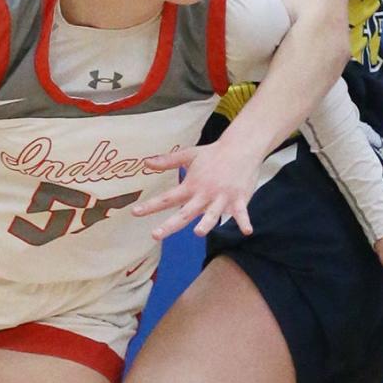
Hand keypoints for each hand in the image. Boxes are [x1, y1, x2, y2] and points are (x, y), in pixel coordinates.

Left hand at [133, 139, 260, 239]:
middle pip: (185, 212)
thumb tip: (146, 162)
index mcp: (191, 185)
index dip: (151, 205)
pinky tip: (246, 231)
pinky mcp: (239, 198)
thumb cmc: (213, 153)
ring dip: (206, 223)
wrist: (240, 147)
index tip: (135, 212)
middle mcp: (204, 194)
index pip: (167, 197)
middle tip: (155, 235)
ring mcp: (222, 197)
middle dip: (170, 224)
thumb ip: (167, 161)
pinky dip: (244, 221)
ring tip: (198, 232)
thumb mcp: (188, 155)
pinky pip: (241, 212)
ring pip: (212, 214)